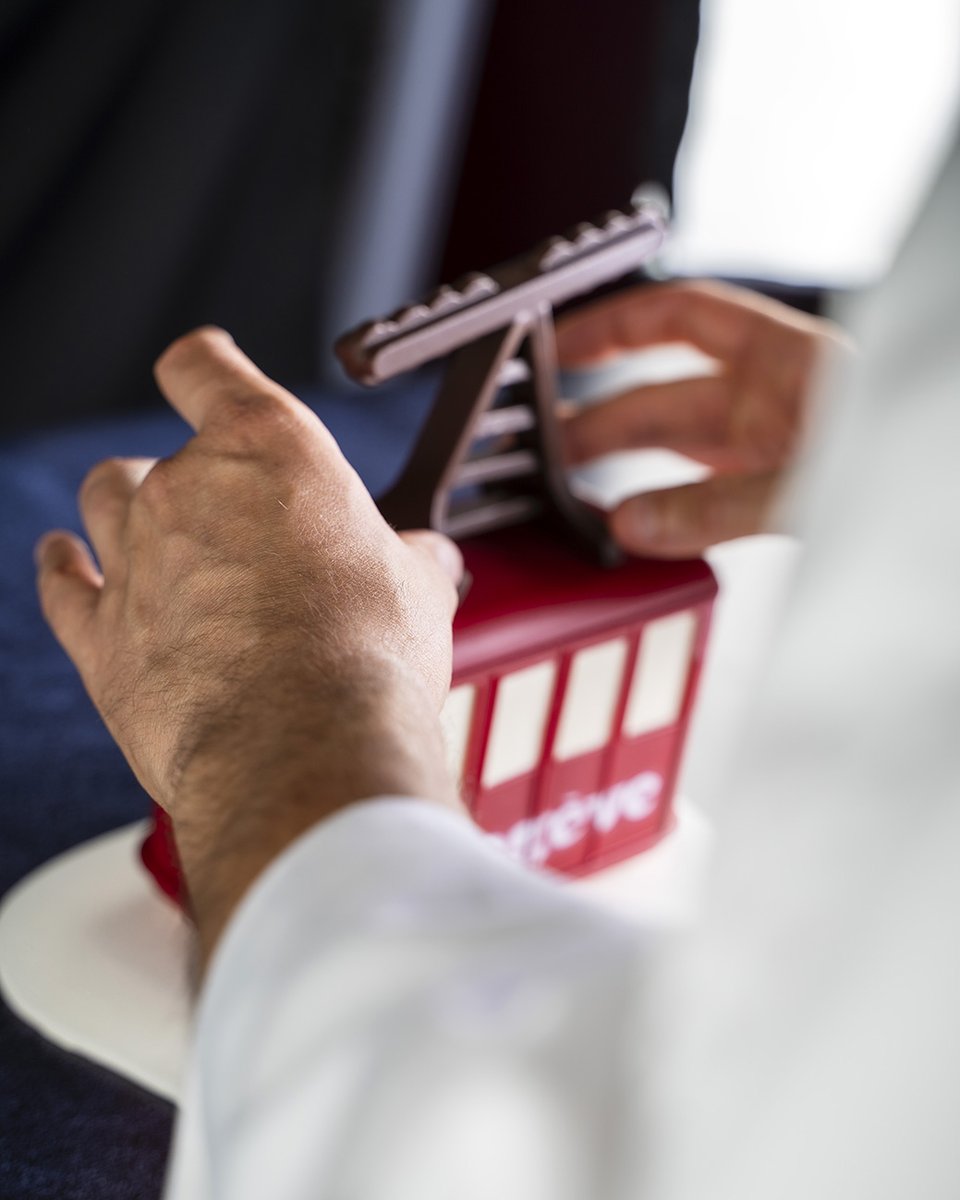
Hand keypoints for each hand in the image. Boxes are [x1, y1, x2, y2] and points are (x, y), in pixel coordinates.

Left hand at [36, 329, 462, 956]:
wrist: (303, 748)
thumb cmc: (366, 658)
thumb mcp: (419, 589)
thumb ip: (411, 559)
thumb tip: (428, 560)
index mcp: (268, 450)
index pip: (204, 366)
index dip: (204, 365)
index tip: (206, 368)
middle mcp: (187, 490)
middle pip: (155, 454)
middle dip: (185, 478)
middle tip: (228, 522)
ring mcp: (134, 561)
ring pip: (103, 503)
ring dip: (123, 511)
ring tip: (148, 532)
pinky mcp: (100, 637)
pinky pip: (61, 585)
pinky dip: (62, 570)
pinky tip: (61, 562)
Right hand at [556, 280, 845, 556]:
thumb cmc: (906, 477)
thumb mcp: (808, 484)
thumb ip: (717, 508)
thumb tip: (635, 522)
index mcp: (789, 359)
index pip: (682, 318)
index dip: (615, 326)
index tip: (560, 347)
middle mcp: (777, 399)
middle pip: (664, 395)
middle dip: (598, 418)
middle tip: (543, 448)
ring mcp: (775, 448)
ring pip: (677, 447)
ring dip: (621, 465)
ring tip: (565, 485)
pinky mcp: (778, 496)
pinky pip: (702, 498)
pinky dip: (662, 511)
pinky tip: (630, 527)